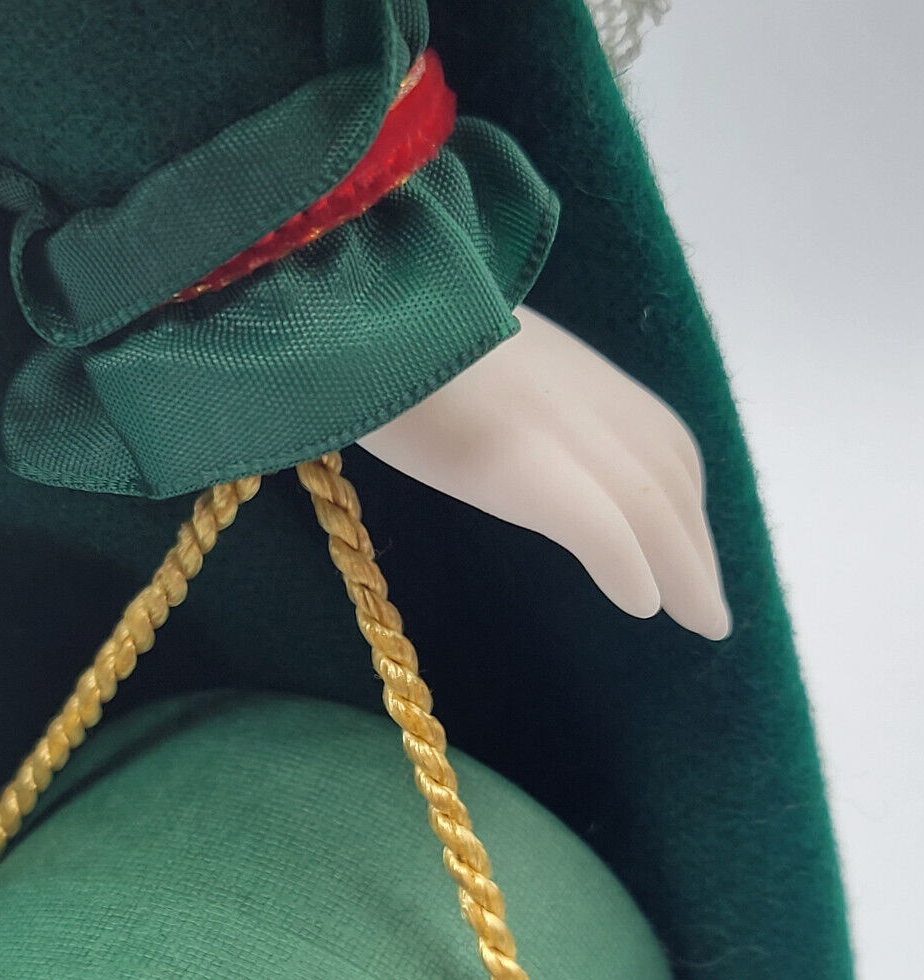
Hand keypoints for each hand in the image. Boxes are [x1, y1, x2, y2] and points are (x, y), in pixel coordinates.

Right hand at [359, 306, 729, 637]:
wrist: (334, 293)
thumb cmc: (366, 326)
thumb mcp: (447, 348)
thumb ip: (485, 382)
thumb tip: (481, 424)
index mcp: (559, 364)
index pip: (654, 435)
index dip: (681, 497)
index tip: (690, 544)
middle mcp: (572, 388)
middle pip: (664, 473)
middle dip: (695, 546)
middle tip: (710, 612)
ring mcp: (547, 421)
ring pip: (647, 501)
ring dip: (685, 567)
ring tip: (701, 621)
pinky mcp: (516, 455)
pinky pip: (595, 519)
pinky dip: (627, 563)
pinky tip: (644, 604)